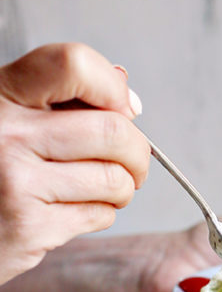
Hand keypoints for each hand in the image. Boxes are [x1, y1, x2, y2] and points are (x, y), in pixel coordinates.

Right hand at [0, 43, 149, 284]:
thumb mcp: (14, 117)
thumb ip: (63, 102)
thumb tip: (128, 102)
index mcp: (2, 93)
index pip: (73, 65)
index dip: (112, 87)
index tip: (122, 108)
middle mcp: (5, 132)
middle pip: (111, 129)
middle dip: (138, 152)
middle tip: (133, 163)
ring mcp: (15, 180)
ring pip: (114, 178)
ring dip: (123, 188)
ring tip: (104, 189)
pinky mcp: (28, 226)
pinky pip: (99, 215)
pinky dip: (102, 213)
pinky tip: (74, 209)